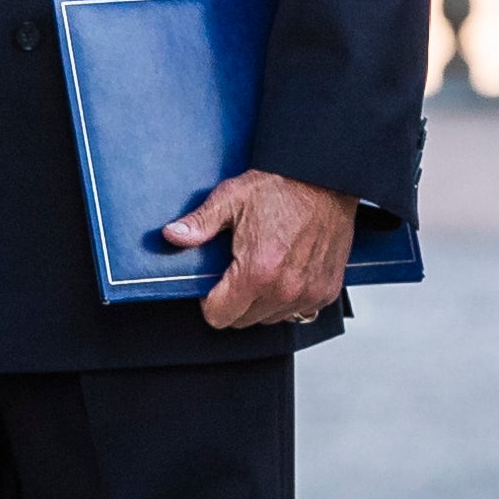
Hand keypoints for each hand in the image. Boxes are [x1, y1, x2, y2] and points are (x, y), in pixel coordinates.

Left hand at [164, 170, 358, 329]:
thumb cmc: (283, 185)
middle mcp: (285, 289)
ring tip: (265, 268)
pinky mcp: (326, 291)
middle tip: (239, 270)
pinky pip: (298, 312)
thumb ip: (200, 223)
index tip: (215, 283)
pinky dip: (289, 299)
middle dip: (235, 301)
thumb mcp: (233, 197)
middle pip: (243, 321)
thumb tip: (173, 235)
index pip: (219, 317)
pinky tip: (288, 272)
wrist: (326, 176)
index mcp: (257, 272)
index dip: (210, 300)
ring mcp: (308, 293)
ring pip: (270, 318)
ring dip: (263, 302)